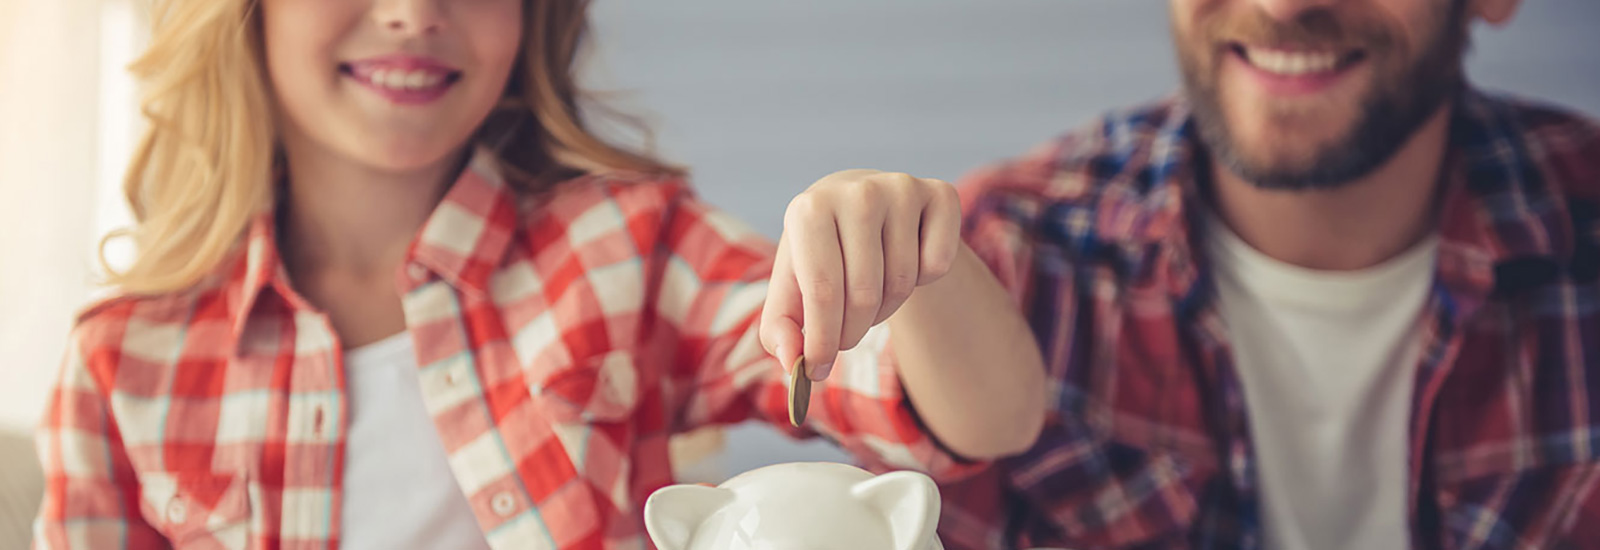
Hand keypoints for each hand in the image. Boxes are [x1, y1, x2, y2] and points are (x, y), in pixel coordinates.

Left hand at [759, 170, 962, 380]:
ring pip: (903, 283)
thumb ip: (780, 330)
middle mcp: (857, 192)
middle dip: (852, 331)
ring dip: (886, 308)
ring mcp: (902, 187)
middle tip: (845, 336)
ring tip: (872, 293)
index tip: (818, 370)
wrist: (863, 207)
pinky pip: (938, 264)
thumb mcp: (791, 289)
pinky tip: (905, 262)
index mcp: (809, 210)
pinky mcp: (941, 193)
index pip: (822, 291)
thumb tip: (793, 362)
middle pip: (863, 294)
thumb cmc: (822, 256)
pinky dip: (924, 281)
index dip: (822, 341)